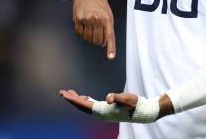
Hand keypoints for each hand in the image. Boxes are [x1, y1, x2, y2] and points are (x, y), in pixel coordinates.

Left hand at [59, 89, 173, 121]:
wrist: (143, 111)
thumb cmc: (135, 104)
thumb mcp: (127, 98)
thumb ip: (117, 98)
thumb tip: (108, 98)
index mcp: (103, 111)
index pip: (84, 105)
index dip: (73, 100)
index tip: (64, 94)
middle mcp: (101, 114)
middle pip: (82, 107)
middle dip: (71, 99)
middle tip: (62, 92)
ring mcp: (104, 112)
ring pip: (86, 107)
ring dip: (77, 100)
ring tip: (69, 93)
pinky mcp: (107, 110)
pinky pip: (92, 106)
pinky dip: (85, 101)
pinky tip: (84, 97)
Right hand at [72, 0, 115, 59]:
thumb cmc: (100, 4)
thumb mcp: (108, 14)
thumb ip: (107, 28)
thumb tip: (104, 43)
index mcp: (107, 18)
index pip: (109, 36)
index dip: (111, 48)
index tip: (111, 57)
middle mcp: (97, 19)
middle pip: (97, 41)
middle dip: (98, 41)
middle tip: (98, 34)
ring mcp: (86, 19)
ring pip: (88, 39)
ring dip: (89, 38)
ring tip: (91, 28)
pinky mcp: (78, 19)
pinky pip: (79, 34)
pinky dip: (82, 34)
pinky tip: (84, 26)